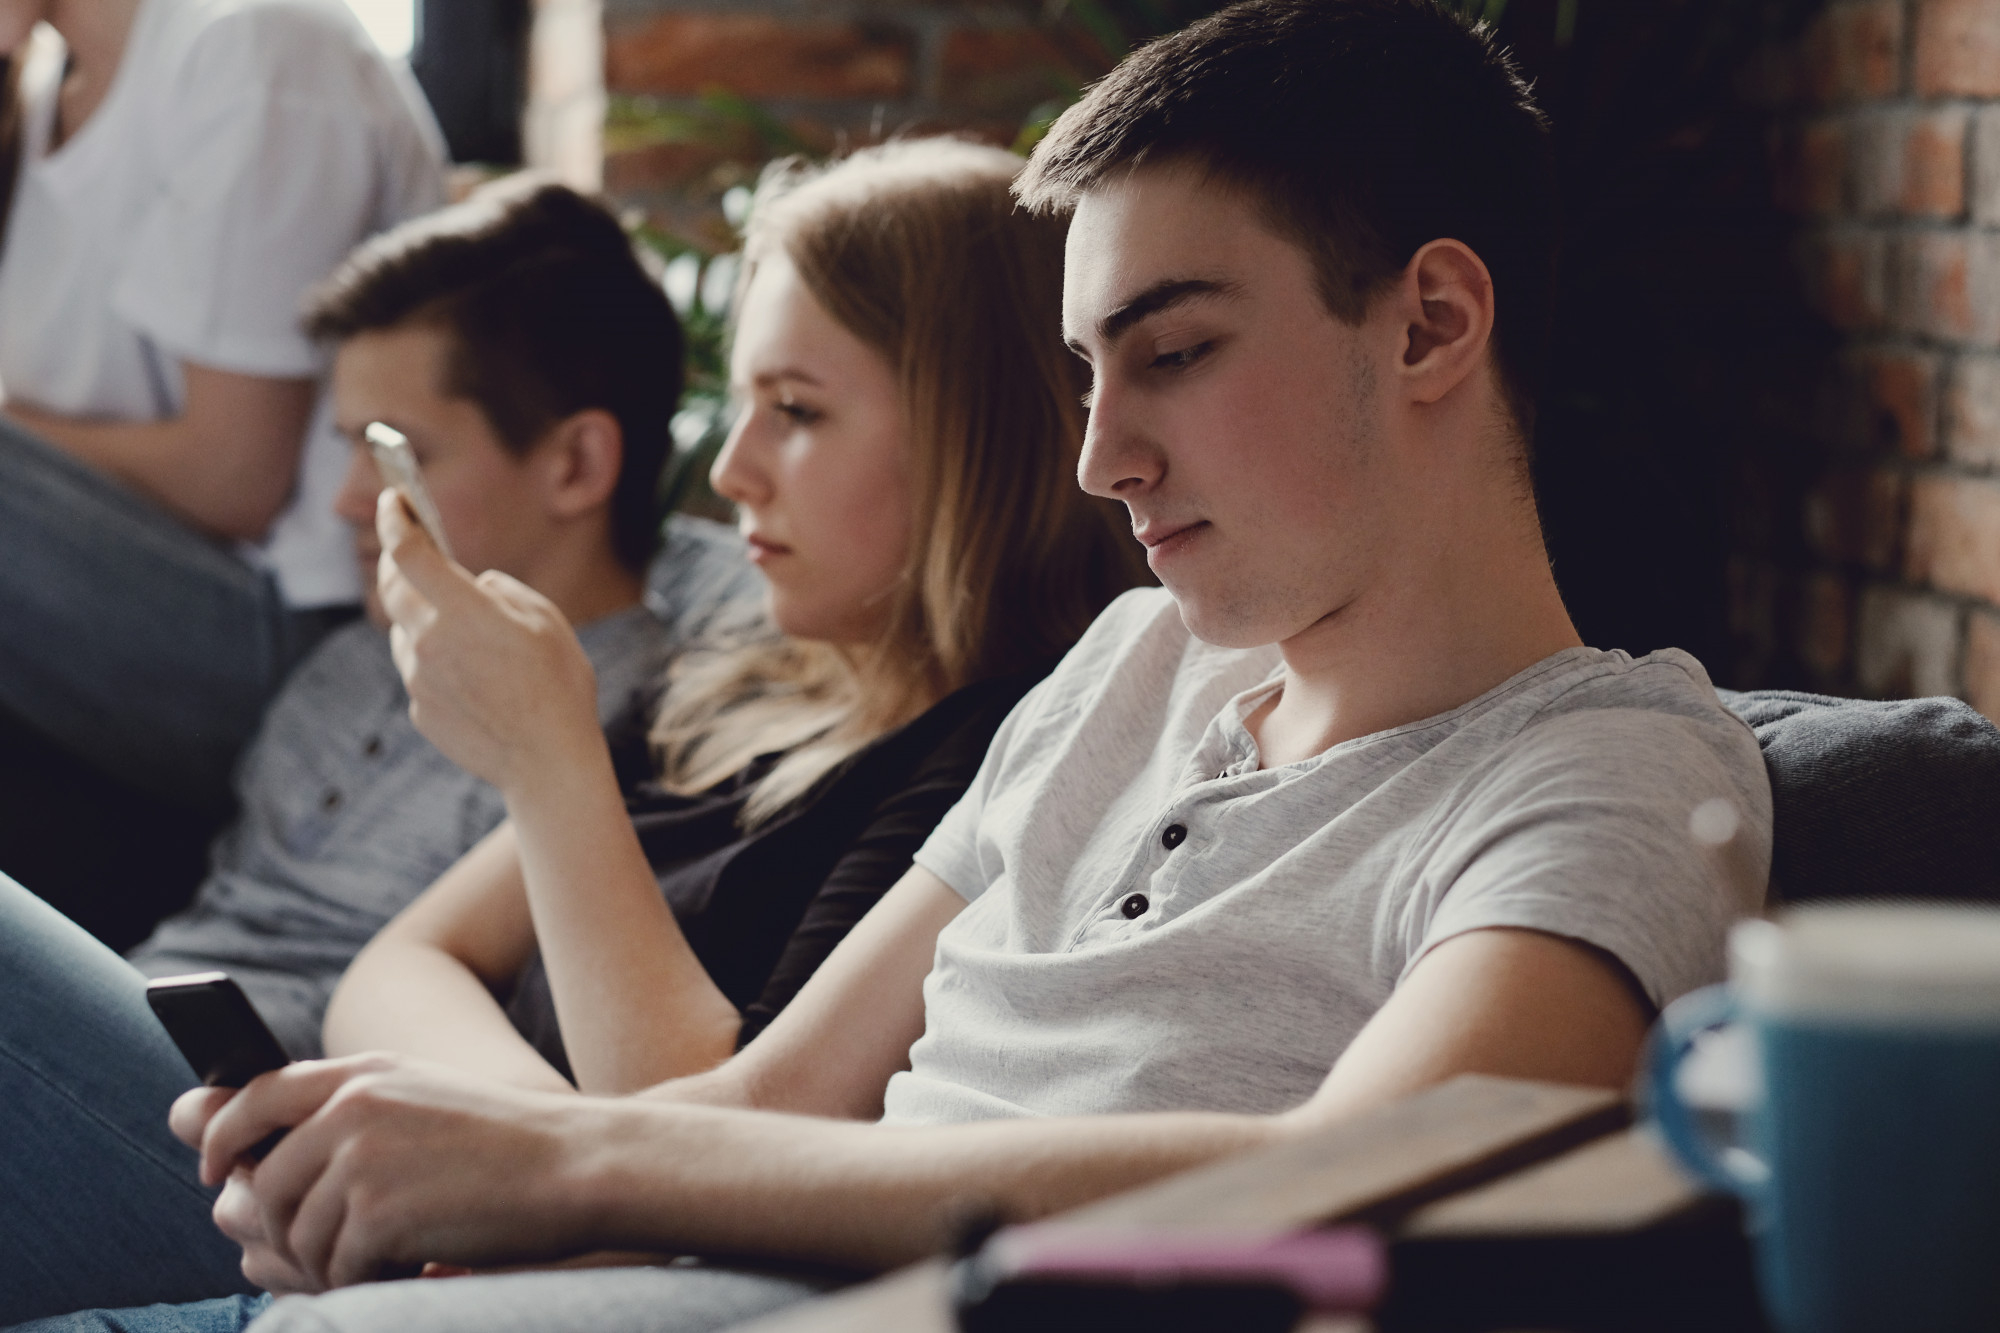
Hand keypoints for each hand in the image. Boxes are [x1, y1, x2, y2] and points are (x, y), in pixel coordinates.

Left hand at [175, 1053, 600, 1291]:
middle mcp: (352, 1106)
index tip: (218, 1173)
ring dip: (329, 1264)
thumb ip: (344, 1116)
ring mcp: (361, 1158)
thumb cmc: (507, 1145)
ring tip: (383, 1261)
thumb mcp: (422, 1102)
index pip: (253, 1097)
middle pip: (263, 1186)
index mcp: (363, 1072)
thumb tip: (238, 1170)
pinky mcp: (377, 1211)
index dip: (220, 1137)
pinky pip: (336, 1267)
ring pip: (296, 1236)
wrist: (579, 1163)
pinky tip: (412, 1264)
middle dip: (283, 1232)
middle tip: (326, 1254)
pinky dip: (365, 1280)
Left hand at [376, 491, 602, 793]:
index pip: (407, 552)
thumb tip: (474, 587)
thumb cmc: (559, 686)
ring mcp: (419, 680)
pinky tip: (477, 681)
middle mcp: (429, 642)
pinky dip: (437, 664)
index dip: (393, 520)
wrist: (549, 763)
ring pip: (406, 633)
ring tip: (470, 636)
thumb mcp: (546, 619)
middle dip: (396, 561)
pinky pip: (420, 673)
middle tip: (408, 548)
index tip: (392, 500)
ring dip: (423, 620)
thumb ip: (501, 591)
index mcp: (464, 612)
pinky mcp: (419, 711)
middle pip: (392, 588)